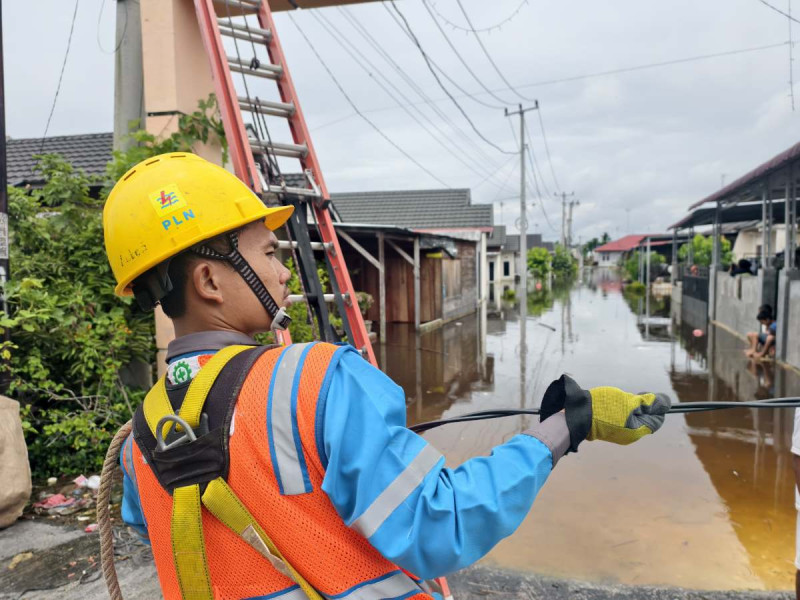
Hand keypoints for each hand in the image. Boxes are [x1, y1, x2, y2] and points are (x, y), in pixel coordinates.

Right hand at [539, 375, 670, 450]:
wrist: (577, 414)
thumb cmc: (604, 407)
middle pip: (645, 418)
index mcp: (637, 430)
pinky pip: (621, 419)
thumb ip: (648, 403)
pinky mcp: (609, 429)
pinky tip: (610, 405)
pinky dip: (619, 410)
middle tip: (629, 396)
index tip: (643, 395)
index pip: (657, 418)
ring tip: (617, 399)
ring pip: (633, 417)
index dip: (655, 405)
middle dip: (641, 406)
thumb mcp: (628, 402)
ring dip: (629, 407)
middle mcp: (630, 435)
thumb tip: (666, 404)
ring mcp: (619, 433)